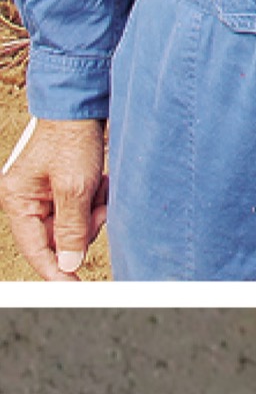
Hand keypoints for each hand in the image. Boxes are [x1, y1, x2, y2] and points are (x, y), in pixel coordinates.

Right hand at [0, 118, 107, 280]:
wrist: (82, 103)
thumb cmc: (72, 137)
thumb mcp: (76, 187)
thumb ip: (72, 229)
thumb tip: (68, 265)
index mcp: (17, 199)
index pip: (36, 250)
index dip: (57, 273)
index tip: (75, 291)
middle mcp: (25, 199)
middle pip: (58, 239)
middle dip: (83, 227)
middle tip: (98, 207)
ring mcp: (42, 194)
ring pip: (73, 226)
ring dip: (92, 213)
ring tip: (99, 187)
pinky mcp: (60, 187)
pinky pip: (80, 210)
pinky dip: (94, 201)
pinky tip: (99, 182)